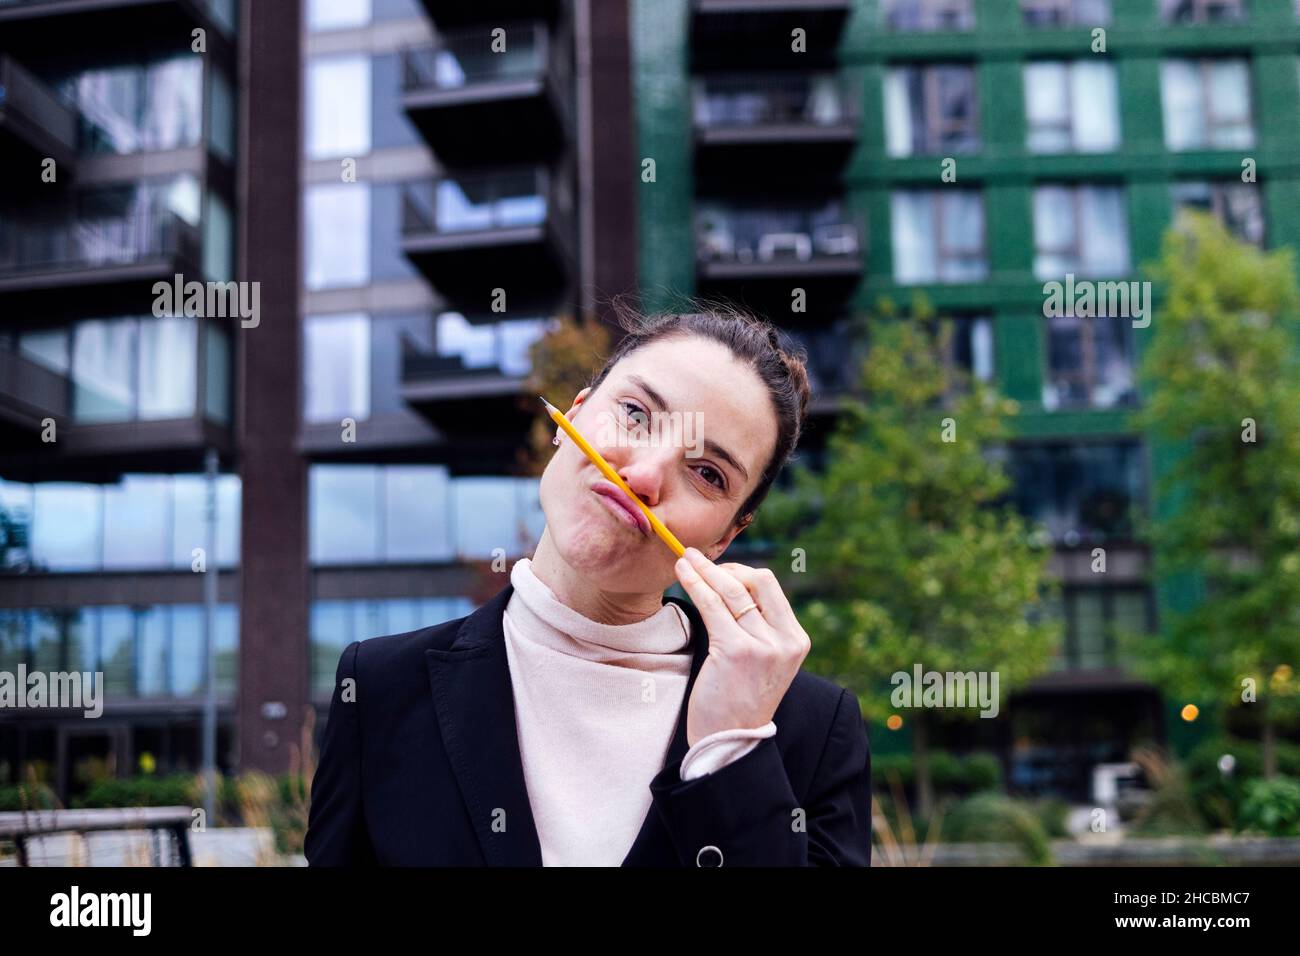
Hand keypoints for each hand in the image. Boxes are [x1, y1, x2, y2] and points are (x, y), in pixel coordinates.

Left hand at [673, 546, 811, 746]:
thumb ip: (759, 628)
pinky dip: (695, 584)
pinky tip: (682, 574)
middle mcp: (785, 642)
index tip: (718, 571)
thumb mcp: (763, 662)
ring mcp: (764, 647)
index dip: (742, 572)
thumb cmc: (738, 700)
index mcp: (796, 640)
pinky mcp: (737, 652)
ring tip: (685, 559)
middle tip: (699, 562)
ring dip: (704, 570)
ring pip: (731, 591)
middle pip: (757, 581)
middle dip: (725, 567)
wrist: (730, 743)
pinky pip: (712, 606)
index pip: (770, 588)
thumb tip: (734, 585)